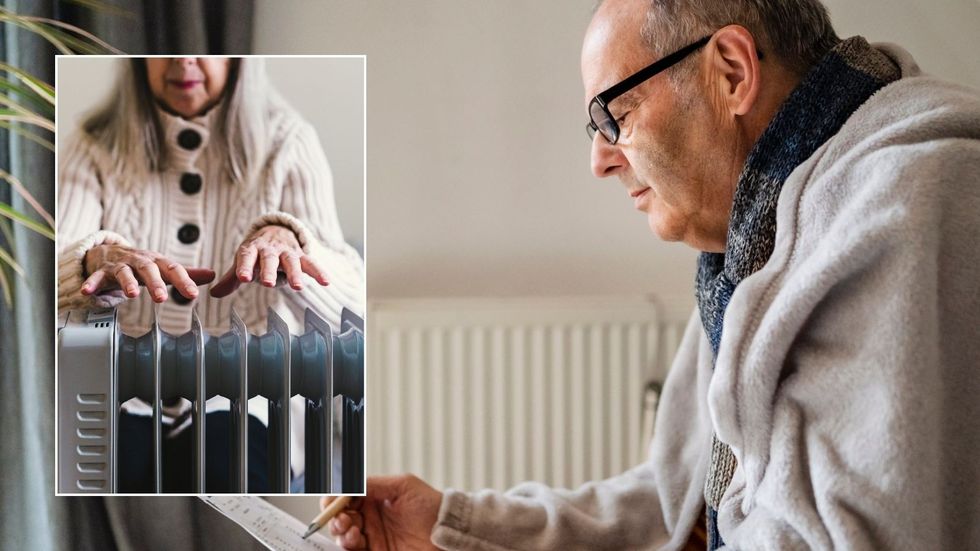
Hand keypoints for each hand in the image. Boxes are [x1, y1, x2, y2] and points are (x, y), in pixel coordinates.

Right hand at [82, 243, 214, 301]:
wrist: (109, 252)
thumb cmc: (141, 263)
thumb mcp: (163, 267)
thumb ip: (185, 273)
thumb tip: (212, 275)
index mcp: (157, 262)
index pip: (173, 269)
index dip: (184, 281)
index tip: (193, 294)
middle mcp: (140, 261)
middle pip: (149, 269)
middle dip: (155, 283)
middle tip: (161, 298)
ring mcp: (120, 265)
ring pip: (124, 272)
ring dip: (128, 283)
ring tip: (132, 294)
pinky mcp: (102, 270)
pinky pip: (96, 277)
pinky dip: (92, 283)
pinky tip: (88, 292)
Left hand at [209, 224, 328, 297]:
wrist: (277, 231)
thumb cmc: (257, 252)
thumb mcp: (243, 261)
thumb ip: (230, 279)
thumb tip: (213, 294)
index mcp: (251, 249)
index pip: (246, 257)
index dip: (244, 267)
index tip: (242, 278)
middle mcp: (270, 249)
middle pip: (269, 260)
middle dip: (269, 271)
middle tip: (268, 284)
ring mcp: (287, 251)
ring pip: (291, 262)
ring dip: (295, 274)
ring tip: (298, 288)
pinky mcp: (301, 255)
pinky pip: (311, 263)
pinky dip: (319, 272)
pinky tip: (326, 282)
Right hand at [324, 475, 442, 549]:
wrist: (447, 531)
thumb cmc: (430, 505)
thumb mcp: (402, 486)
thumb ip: (374, 484)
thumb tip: (349, 484)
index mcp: (373, 497)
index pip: (346, 497)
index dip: (334, 499)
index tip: (330, 502)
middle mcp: (370, 517)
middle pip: (340, 517)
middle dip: (335, 518)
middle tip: (342, 519)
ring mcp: (372, 536)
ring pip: (343, 535)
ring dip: (341, 533)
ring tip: (352, 532)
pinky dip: (348, 546)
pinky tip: (354, 541)